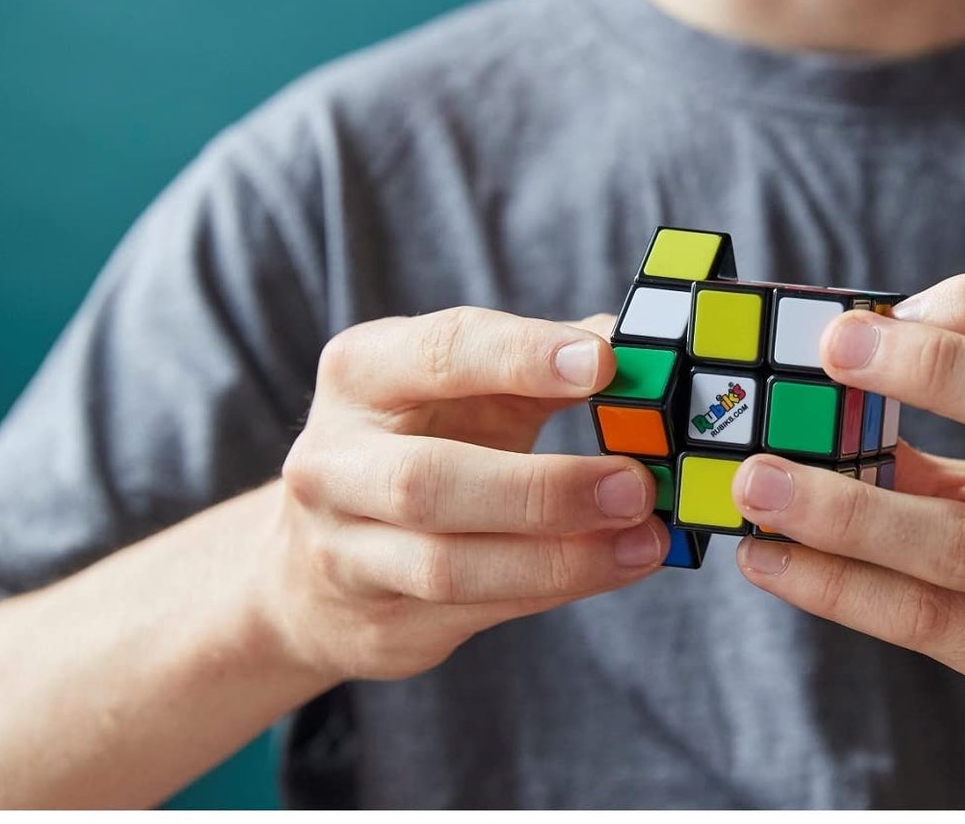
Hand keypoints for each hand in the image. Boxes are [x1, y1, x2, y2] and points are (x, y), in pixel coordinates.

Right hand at [263, 307, 666, 684]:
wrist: (320, 562)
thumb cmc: (425, 437)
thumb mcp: (471, 384)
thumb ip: (551, 358)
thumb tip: (644, 343)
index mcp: (361, 371)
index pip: (440, 353)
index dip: (520, 356)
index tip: (603, 363)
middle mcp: (334, 460)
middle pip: (428, 480)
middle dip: (542, 488)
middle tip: (635, 483)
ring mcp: (343, 551)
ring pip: (448, 565)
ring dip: (561, 556)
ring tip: (644, 538)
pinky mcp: (378, 622)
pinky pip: (475, 609)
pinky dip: (555, 586)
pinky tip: (616, 564)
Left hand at [730, 271, 964, 808]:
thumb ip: (945, 451)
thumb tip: (811, 409)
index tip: (886, 312)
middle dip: (933, 365)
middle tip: (830, 350)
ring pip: (963, 539)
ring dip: (840, 505)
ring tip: (757, 479)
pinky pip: (927, 621)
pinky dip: (835, 585)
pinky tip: (769, 560)